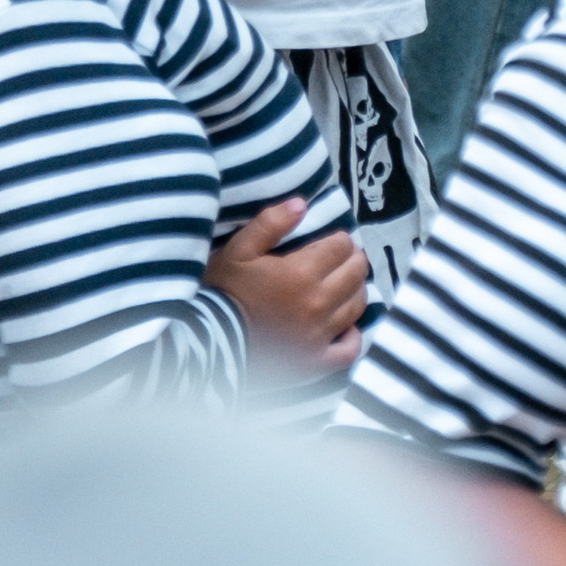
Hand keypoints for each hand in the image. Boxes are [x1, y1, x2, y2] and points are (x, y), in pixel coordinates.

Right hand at [206, 198, 369, 368]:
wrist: (208, 340)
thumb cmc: (222, 291)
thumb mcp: (239, 249)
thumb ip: (271, 223)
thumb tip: (302, 203)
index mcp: (301, 273)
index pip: (341, 246)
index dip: (339, 239)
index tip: (330, 240)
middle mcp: (317, 304)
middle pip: (355, 273)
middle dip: (353, 259)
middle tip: (341, 258)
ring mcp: (319, 335)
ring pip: (357, 305)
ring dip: (356, 290)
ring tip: (343, 284)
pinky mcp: (315, 361)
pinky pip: (349, 349)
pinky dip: (353, 336)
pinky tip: (344, 326)